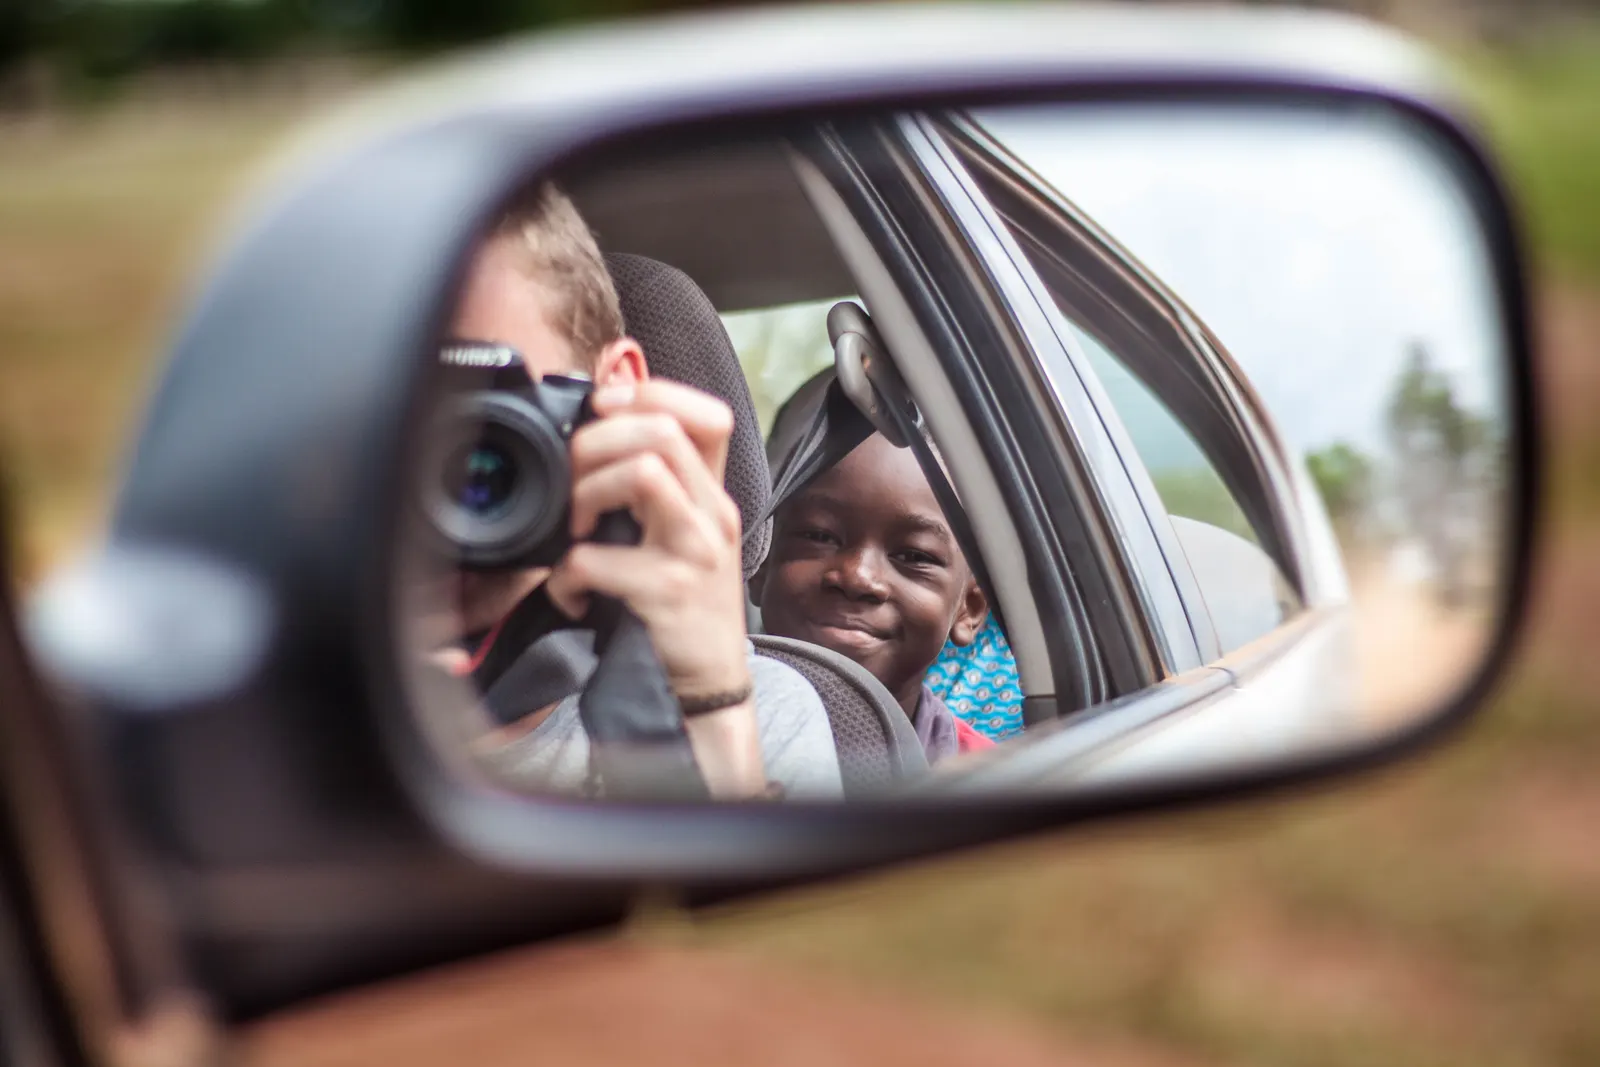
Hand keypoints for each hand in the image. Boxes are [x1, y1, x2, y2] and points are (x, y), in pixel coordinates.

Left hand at [547, 380, 763, 795]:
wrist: (707, 681)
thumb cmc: (684, 608)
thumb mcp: (684, 538)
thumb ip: (658, 490)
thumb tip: (599, 435)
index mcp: (714, 496)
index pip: (706, 415)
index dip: (651, 393)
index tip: (604, 406)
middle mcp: (713, 515)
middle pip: (663, 430)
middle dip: (598, 441)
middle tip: (572, 478)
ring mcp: (695, 551)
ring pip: (643, 473)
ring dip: (586, 495)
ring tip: (576, 530)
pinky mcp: (668, 591)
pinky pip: (598, 558)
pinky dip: (567, 575)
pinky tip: (571, 593)